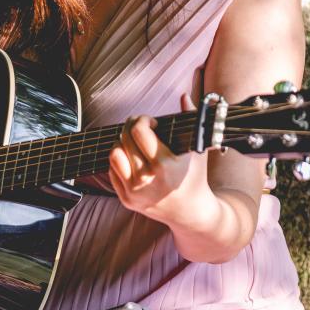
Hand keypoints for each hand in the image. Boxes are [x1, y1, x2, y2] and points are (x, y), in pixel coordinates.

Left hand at [108, 94, 210, 223]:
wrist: (191, 212)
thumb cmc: (195, 177)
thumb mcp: (197, 149)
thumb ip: (192, 119)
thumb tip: (183, 96)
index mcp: (165, 166)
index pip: (140, 131)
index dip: (143, 120)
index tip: (151, 122)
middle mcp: (146, 180)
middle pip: (125, 140)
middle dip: (131, 127)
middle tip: (140, 126)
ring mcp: (134, 192)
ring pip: (114, 155)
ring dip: (121, 144)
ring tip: (133, 143)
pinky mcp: (126, 200)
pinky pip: (112, 171)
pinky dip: (120, 161)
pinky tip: (132, 159)